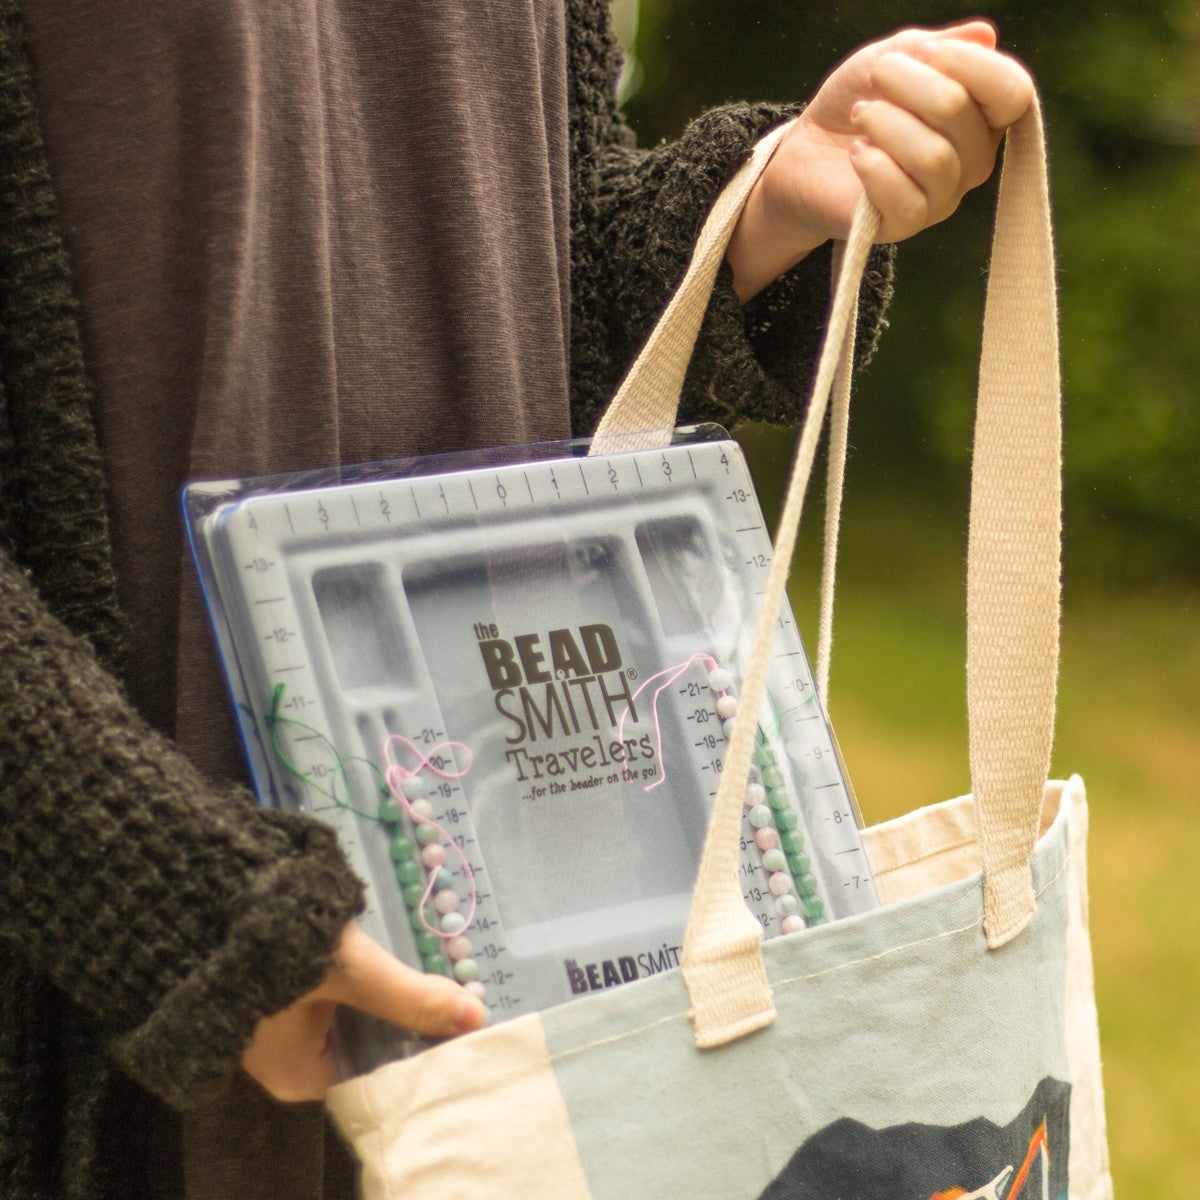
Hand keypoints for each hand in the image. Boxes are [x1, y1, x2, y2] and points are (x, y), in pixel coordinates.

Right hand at [241, 923, 486, 1101]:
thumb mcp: (351, 972)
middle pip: (371, 1040)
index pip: (379, 1073)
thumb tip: (476, 1017)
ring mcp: (282, 1018)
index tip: (465, 1020)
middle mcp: (292, 1057)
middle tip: (463, 986)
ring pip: (357, 1009)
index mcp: (301, 1075)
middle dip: (410, 1011)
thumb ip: (410, 997)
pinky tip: (396, 946)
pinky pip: (337, 986)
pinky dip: (365, 970)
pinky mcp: (280, 980)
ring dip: (390, 986)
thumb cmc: (273, 949)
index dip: (424, 1047)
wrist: (203, 895)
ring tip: (442, 965)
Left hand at [727, 21, 1034, 298]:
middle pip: (960, 113)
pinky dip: (873, 166)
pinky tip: (857, 154)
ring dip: (885, 123)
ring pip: (934, 158)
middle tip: (876, 76)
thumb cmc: (857, 104)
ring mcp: (942, 198)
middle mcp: (973, 161)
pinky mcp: (905, 225)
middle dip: (908, 82)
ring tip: (861, 115)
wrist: (805, 154)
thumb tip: (984, 35)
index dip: (969, 63)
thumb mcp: (892, 59)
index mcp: (983, 117)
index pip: (1013, 92)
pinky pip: (905, 197)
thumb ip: (936, 46)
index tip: (922, 51)